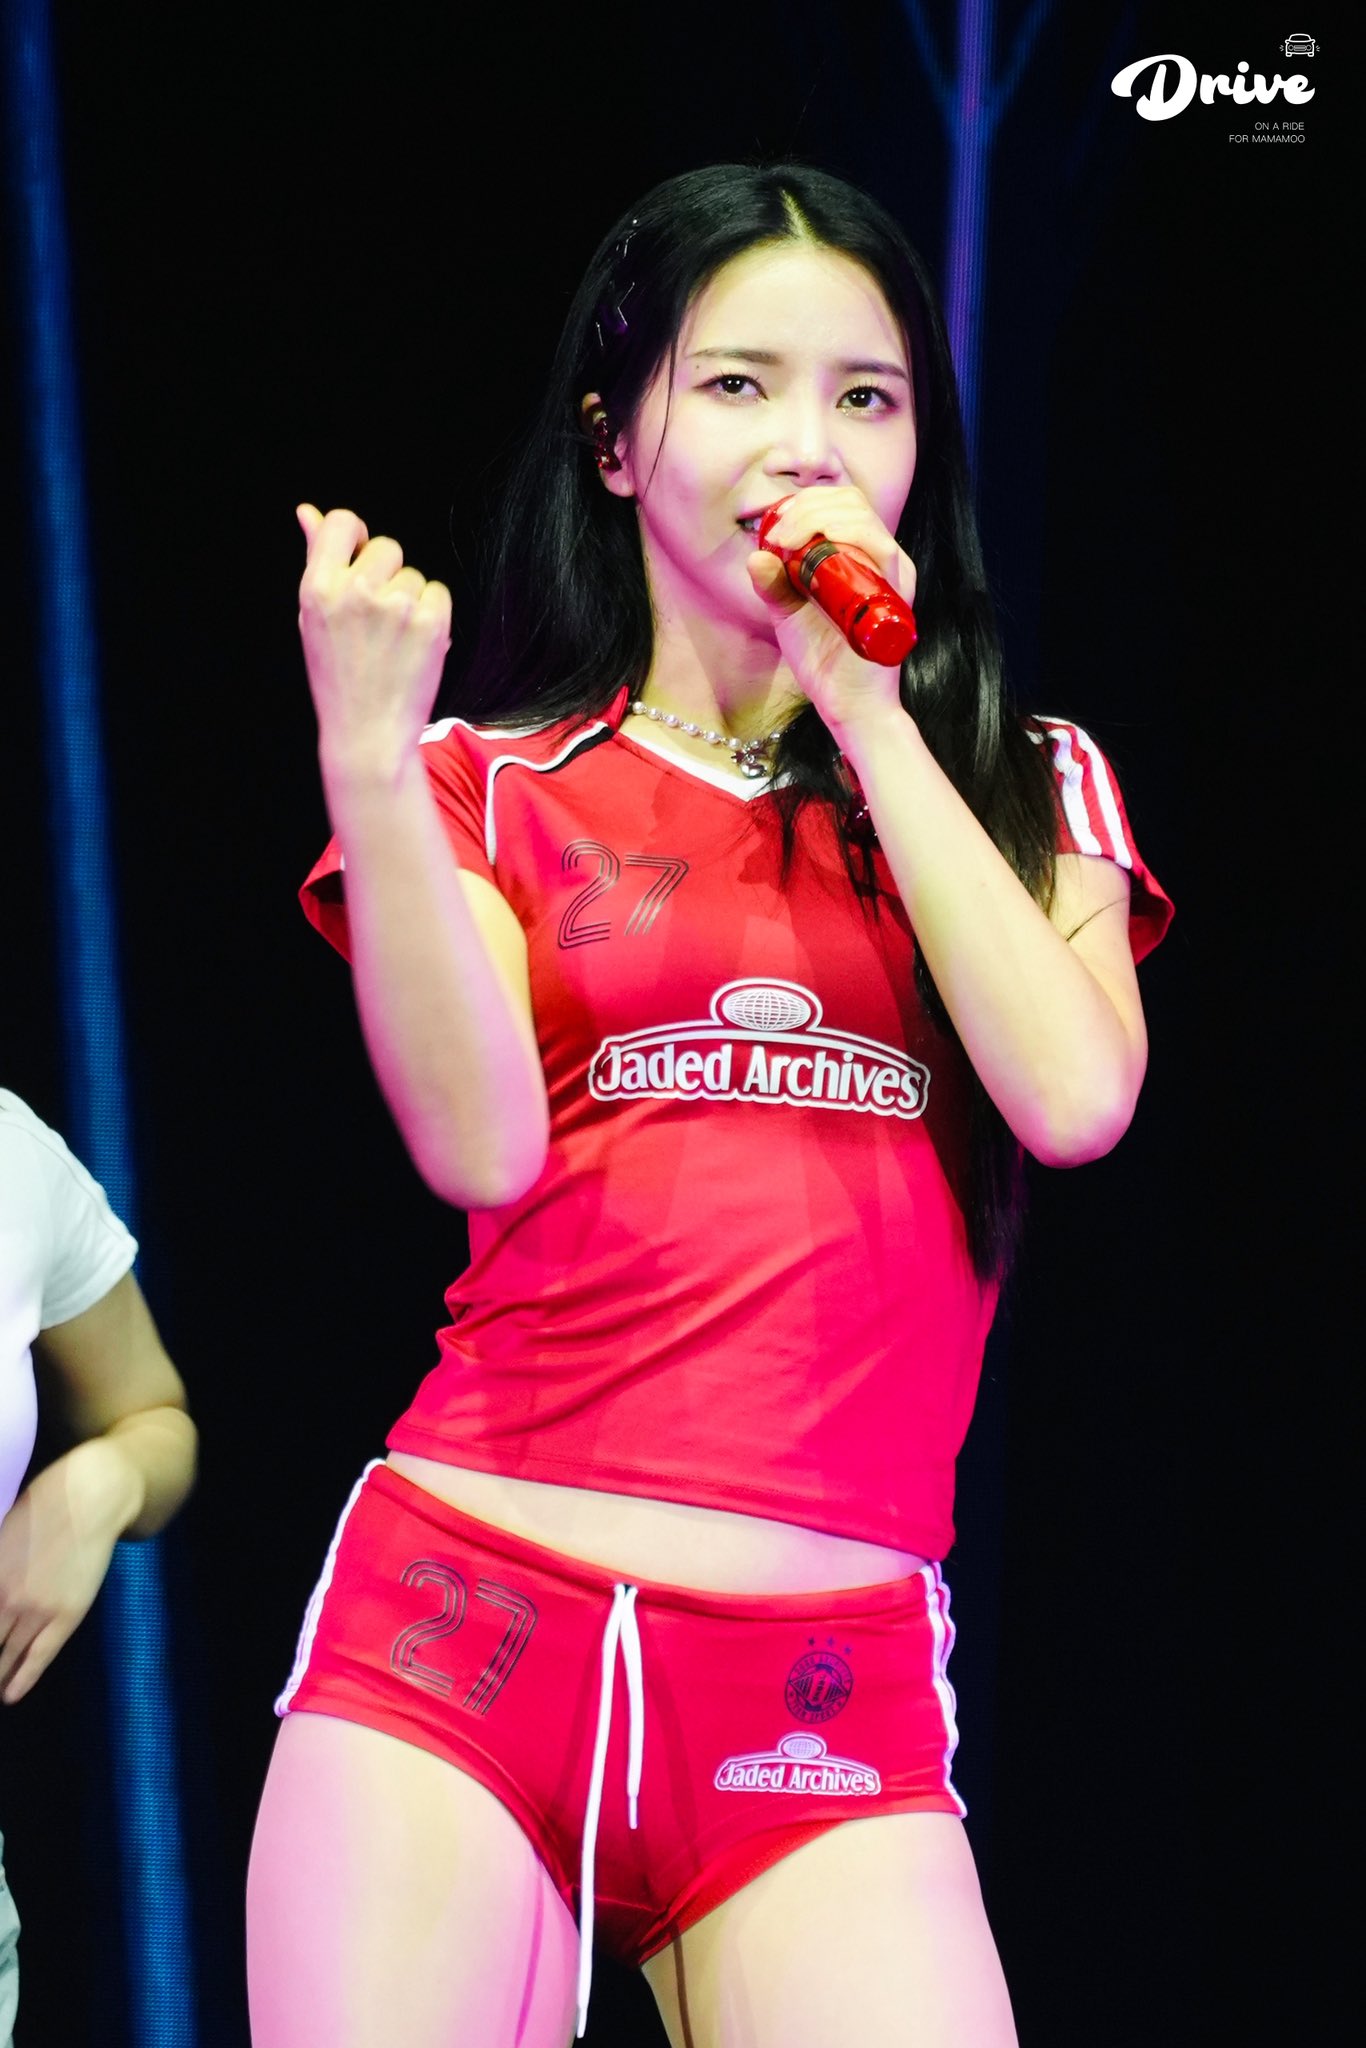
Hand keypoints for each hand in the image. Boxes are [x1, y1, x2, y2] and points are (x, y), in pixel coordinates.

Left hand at [0, 1440, 141, 1703]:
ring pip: (6, 1655)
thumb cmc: (44, 1505)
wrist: (90, 1498)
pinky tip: (11, 1695)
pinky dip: (24, 1677)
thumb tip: (1, 1587)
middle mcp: (5, 1597)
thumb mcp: (2, 1535)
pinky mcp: (65, 1613)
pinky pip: (40, 1655)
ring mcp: (36, 1608)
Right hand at [296, 505, 452, 778]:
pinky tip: (414, 645)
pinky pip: (438, 593)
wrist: (367, 733)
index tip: (361, 556)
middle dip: (387, 574)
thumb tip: (308, 512)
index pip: (342, 523)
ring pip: (415, 575)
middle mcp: (355, 592)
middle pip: (387, 547)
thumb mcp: (313, 618)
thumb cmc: (337, 676)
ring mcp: (396, 607)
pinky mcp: (430, 622)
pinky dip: (432, 616)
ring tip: (393, 641)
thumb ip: (315, 559)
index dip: (356, 536)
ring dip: (411, 600)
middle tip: (376, 619)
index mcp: (318, 588)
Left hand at [746, 486, 916, 743]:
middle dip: (805, 507)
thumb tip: (755, 556)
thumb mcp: (789, 616)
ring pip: (861, 515)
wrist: (847, 704)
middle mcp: (883, 558)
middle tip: (775, 537)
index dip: (804, 504)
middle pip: (851, 501)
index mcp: (863, 557)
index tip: (772, 531)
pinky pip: (878, 545)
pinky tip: (808, 548)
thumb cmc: (825, 662)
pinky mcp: (895, 592)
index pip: (842, 505)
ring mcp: (892, 573)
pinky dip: (840, 533)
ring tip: (784, 543)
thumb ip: (775, 586)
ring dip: (815, 517)